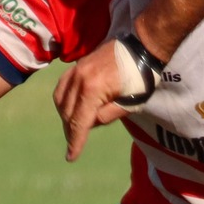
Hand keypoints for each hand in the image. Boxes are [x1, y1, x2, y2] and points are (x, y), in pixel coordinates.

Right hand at [52, 41, 134, 160]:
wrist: (142, 47)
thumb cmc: (142, 77)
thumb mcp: (130, 104)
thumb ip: (107, 116)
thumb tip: (89, 123)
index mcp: (93, 90)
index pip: (79, 122)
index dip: (75, 142)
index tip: (71, 157)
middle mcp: (80, 79)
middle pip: (67, 113)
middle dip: (71, 131)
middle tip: (75, 145)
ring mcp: (76, 70)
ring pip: (60, 99)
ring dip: (65, 116)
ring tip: (74, 128)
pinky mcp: (77, 66)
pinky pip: (63, 86)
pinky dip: (64, 100)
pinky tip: (71, 108)